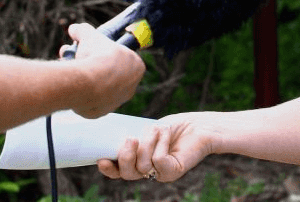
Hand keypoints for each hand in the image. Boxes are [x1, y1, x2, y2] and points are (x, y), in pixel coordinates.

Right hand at [61, 23, 145, 118]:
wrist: (87, 83)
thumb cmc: (96, 57)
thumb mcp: (90, 36)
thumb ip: (84, 31)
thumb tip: (74, 28)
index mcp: (136, 67)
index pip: (123, 58)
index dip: (107, 54)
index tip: (94, 51)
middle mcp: (131, 86)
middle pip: (111, 74)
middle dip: (95, 66)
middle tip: (79, 60)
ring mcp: (117, 101)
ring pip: (101, 89)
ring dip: (89, 81)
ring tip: (73, 73)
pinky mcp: (102, 112)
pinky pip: (92, 102)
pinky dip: (84, 95)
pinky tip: (75, 88)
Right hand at [97, 115, 215, 181]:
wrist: (198, 126)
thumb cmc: (173, 127)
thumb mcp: (147, 130)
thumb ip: (133, 137)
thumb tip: (116, 138)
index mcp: (138, 162)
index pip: (119, 172)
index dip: (109, 169)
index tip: (101, 159)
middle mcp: (148, 172)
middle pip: (128, 173)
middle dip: (126, 156)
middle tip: (131, 139)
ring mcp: (160, 174)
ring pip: (143, 165)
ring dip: (149, 141)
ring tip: (159, 129)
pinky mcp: (173, 172)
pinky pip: (159, 160)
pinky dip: (161, 142)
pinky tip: (167, 133)